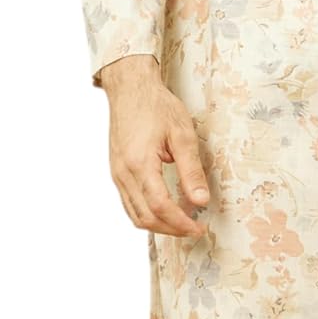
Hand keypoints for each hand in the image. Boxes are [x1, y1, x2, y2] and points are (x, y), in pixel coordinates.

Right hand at [98, 55, 209, 237]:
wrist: (130, 89)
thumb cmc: (157, 106)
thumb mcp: (182, 134)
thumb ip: (191, 170)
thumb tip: (201, 201)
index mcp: (140, 164)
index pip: (160, 207)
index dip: (180, 223)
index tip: (198, 228)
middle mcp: (123, 173)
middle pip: (145, 217)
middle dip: (171, 229)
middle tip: (193, 229)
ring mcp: (116, 173)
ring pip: (134, 214)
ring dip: (158, 225)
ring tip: (181, 223)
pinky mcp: (116, 171)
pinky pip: (128, 203)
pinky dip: (145, 213)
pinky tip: (163, 210)